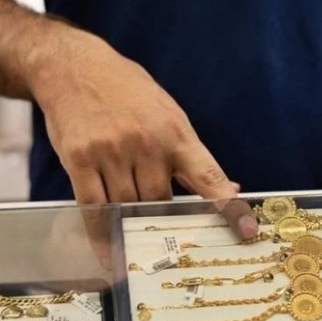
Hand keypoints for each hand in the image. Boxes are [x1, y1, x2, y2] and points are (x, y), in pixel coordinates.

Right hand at [28, 34, 257, 239]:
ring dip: (132, 227)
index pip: (210, 177)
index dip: (230, 207)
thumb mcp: (170, 115)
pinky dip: (102, 235)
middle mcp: (147, 143)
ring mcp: (112, 151)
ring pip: (128, 208)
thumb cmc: (130, 94)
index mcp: (176, 134)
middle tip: (167, 242)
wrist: (75, 67)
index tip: (247, 230)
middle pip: (162, 202)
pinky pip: (94, 208)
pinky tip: (109, 253)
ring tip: (135, 245)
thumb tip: (228, 188)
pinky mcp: (80, 159)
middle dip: (164, 222)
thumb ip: (193, 156)